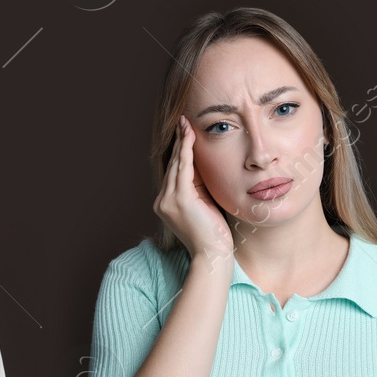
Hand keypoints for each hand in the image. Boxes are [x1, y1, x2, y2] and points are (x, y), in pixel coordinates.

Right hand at [152, 116, 232, 271]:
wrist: (213, 255)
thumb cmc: (214, 234)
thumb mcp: (204, 205)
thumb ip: (199, 187)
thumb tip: (201, 165)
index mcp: (167, 203)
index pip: (173, 172)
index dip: (177, 151)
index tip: (183, 133)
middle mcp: (163, 201)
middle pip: (171, 165)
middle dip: (177, 142)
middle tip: (182, 121)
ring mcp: (168, 201)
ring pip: (175, 164)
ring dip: (181, 142)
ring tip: (185, 123)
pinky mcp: (179, 200)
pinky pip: (182, 169)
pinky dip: (186, 151)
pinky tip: (189, 137)